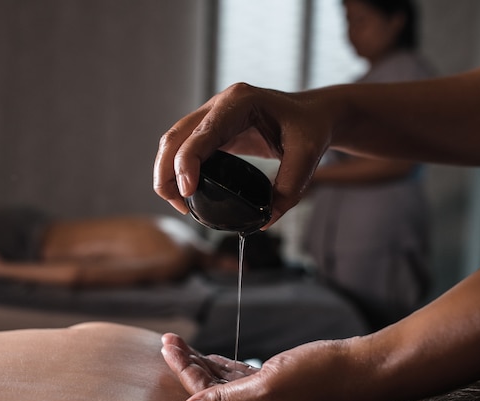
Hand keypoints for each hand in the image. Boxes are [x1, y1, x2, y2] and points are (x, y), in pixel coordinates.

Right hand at [153, 83, 333, 226]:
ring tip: (180, 203)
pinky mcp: (211, 128)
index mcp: (240, 102)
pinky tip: (187, 192)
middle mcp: (220, 104)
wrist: (313, 114)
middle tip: (178, 205)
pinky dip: (177, 170)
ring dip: (167, 172)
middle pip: (175, 137)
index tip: (188, 192)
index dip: (187, 162)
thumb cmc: (310, 128)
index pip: (202, 133)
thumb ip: (289, 189)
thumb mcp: (308, 156)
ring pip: (173, 142)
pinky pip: (184, 147)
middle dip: (166, 172)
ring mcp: (212, 114)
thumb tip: (265, 220)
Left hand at [161, 332, 355, 400]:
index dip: (182, 370)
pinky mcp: (273, 388)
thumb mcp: (267, 391)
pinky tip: (209, 355)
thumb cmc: (320, 380)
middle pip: (208, 390)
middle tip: (169, 339)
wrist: (360, 370)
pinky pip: (238, 378)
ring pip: (221, 383)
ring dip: (201, 361)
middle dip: (186, 364)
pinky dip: (222, 365)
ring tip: (181, 342)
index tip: (166, 346)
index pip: (203, 399)